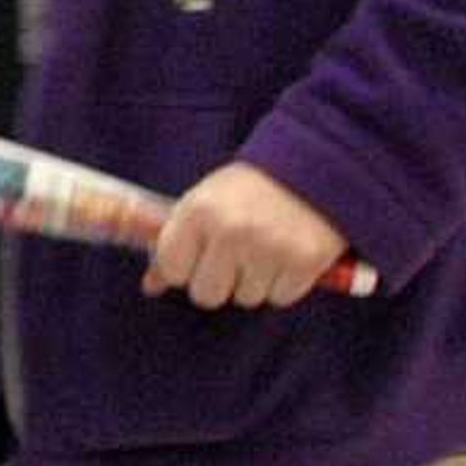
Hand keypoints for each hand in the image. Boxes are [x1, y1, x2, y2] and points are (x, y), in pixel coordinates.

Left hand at [147, 163, 349, 310]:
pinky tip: (286, 255)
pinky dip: (283, 284)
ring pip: (245, 298)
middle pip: (206, 294)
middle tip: (232, 258)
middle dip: (217, 281)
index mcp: (198, 211)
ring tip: (264, 249)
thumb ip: (174, 241)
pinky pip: (279, 298)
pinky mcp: (305, 263)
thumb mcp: (204, 202)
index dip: (183, 268)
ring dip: (253, 282)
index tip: (195, 258)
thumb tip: (151, 285)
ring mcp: (269, 249)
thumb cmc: (250, 188)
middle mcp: (231, 232)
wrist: (314, 167)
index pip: (172, 269)